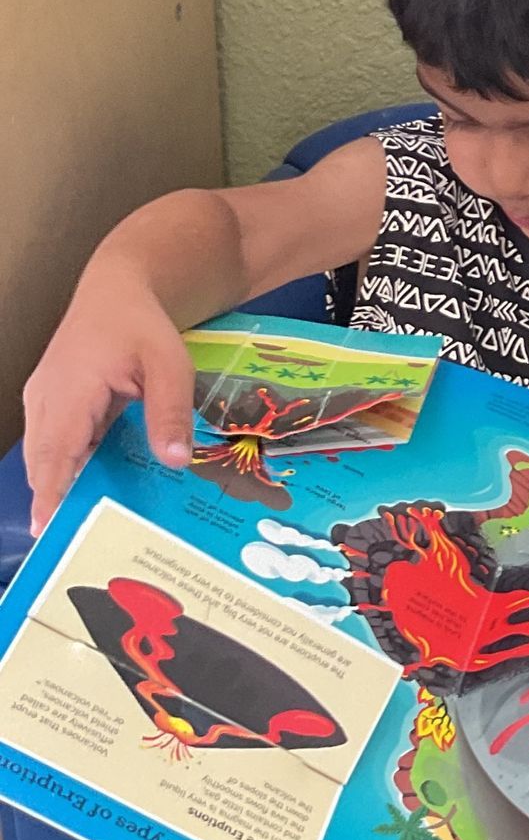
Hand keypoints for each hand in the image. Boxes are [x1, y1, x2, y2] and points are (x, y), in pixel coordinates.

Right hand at [23, 285, 195, 534]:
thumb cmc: (141, 326)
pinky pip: (53, 446)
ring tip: (83, 532)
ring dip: (59, 490)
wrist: (115, 292)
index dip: (50, 493)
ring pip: (45, 457)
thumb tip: (174, 460)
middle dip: (55, 503)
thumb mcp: (168, 364)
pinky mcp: (51, 406)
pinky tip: (91, 496)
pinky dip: (66, 472)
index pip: (54, 452)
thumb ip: (170, 410)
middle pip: (44, 462)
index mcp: (68, 390)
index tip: (47, 530)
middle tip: (77, 547)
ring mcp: (42, 402)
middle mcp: (44, 400)